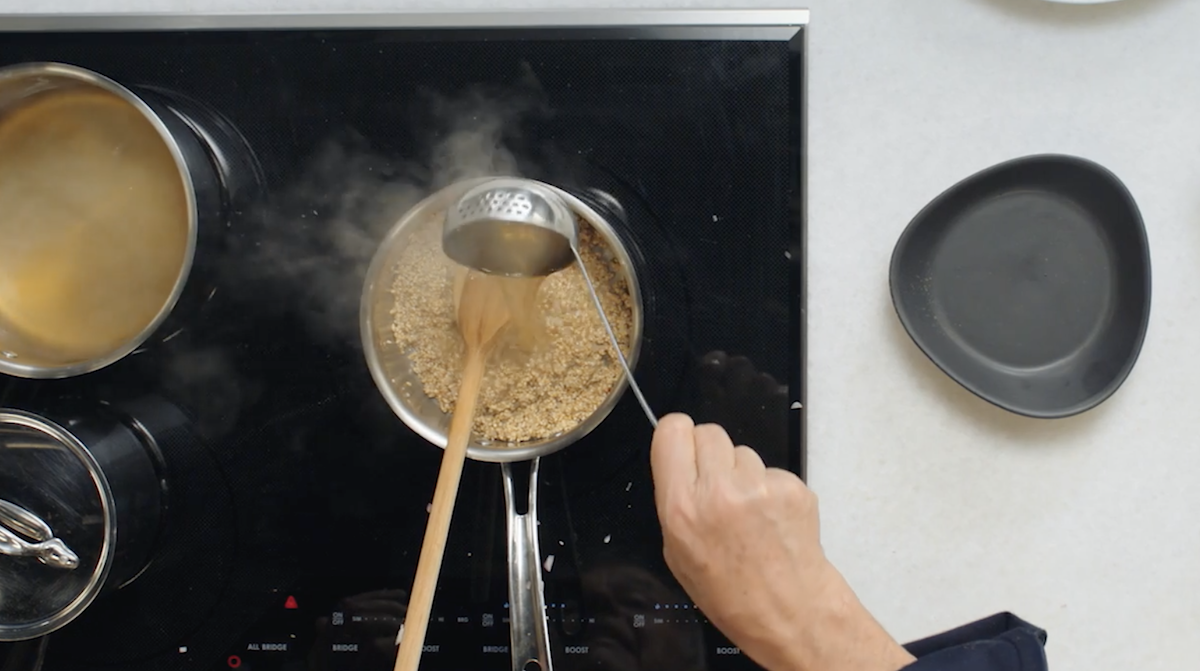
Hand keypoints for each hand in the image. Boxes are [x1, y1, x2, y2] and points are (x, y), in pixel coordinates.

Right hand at [650, 413, 915, 670]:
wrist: (790, 612)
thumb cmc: (730, 593)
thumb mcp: (677, 553)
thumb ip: (675, 501)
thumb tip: (680, 465)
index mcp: (682, 508)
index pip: (671, 430)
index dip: (678, 437)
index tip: (682, 449)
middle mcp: (719, 490)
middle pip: (708, 431)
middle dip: (710, 454)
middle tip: (717, 485)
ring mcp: (759, 486)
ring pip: (743, 451)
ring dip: (742, 473)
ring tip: (748, 512)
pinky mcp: (792, 487)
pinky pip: (772, 470)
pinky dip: (770, 489)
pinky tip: (771, 519)